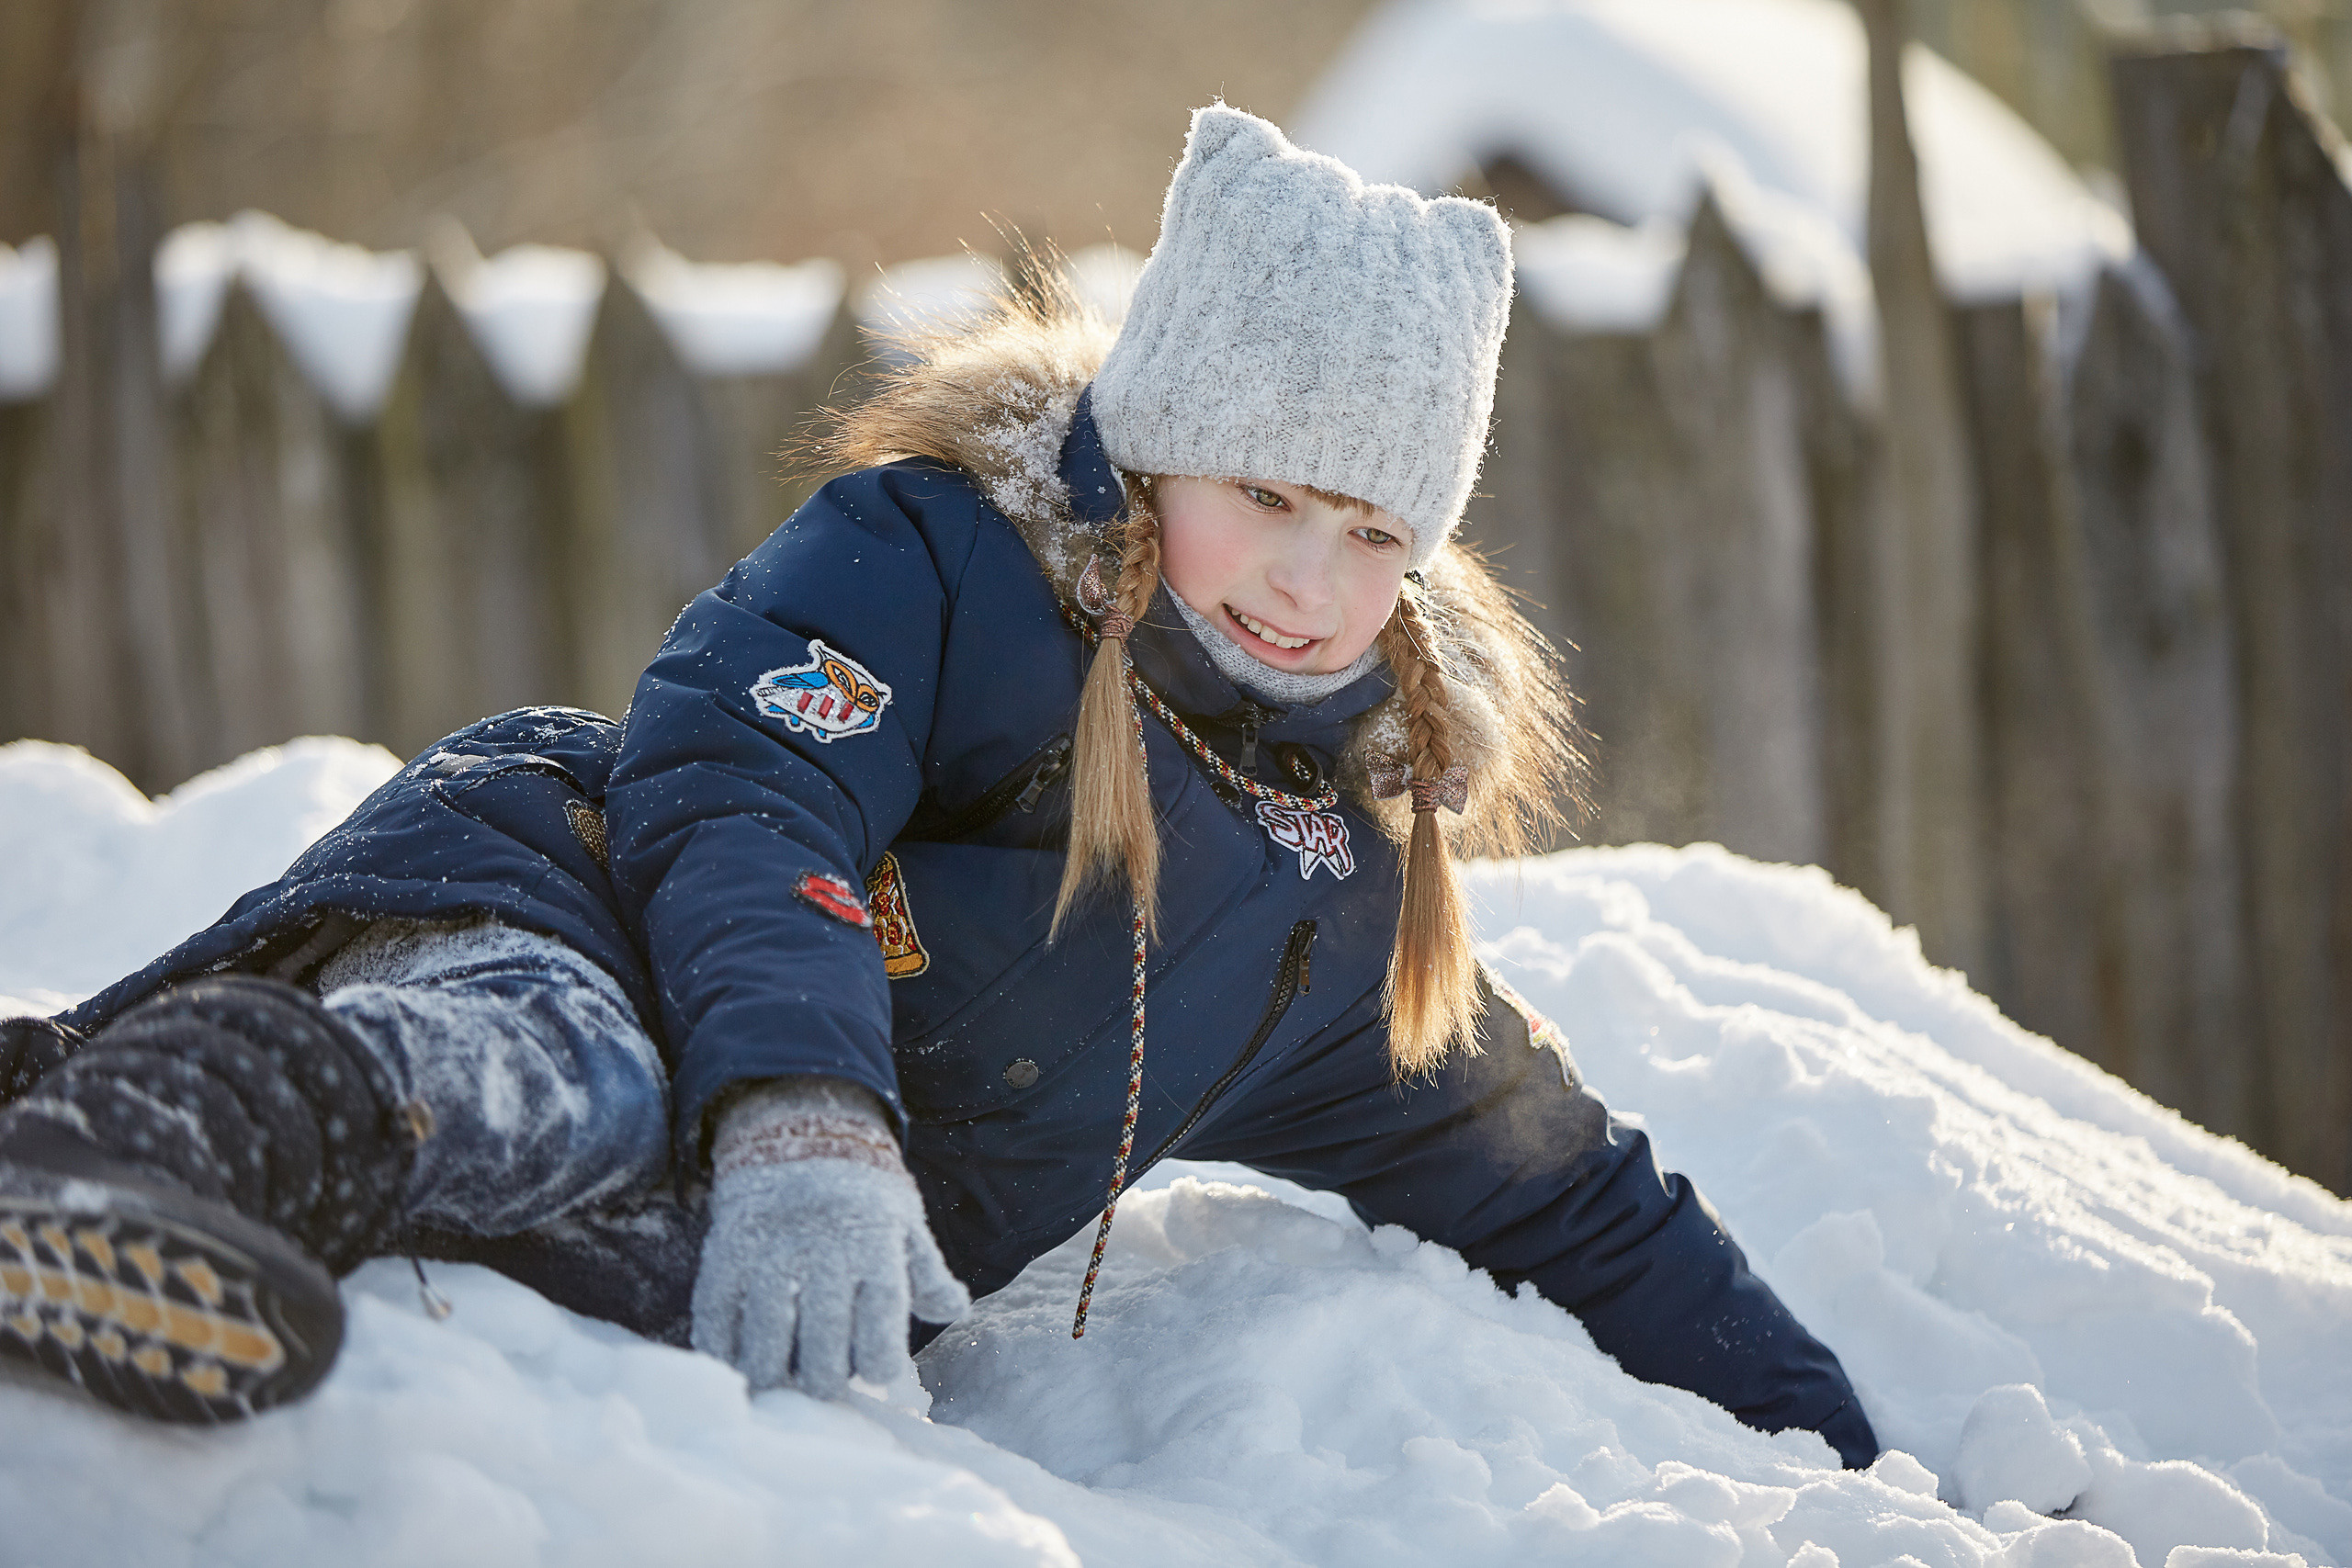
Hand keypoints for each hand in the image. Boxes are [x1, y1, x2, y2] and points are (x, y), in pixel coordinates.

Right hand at [691, 1078, 967, 1398]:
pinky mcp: (726, 1255)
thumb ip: (928, 1273)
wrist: (799, 1136)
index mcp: (873, 1245)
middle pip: (823, 1342)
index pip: (881, 1319)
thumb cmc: (862, 1195)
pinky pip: (717, 1318)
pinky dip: (725, 1351)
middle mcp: (822, 1251)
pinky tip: (740, 1363)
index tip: (877, 1372)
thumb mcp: (904, 1224)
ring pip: (767, 1340)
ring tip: (781, 1382)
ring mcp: (769, 1254)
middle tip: (823, 1384)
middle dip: (825, 1379)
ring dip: (774, 1375)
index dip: (880, 1359)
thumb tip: (954, 1309)